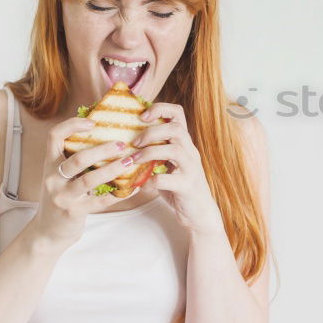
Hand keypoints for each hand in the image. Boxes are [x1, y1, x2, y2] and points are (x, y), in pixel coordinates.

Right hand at [30, 117, 132, 247]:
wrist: (46, 232)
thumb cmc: (61, 196)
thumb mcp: (61, 175)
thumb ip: (75, 159)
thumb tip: (105, 134)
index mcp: (50, 163)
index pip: (54, 136)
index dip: (72, 125)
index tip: (93, 122)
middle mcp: (53, 178)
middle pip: (78, 158)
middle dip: (103, 149)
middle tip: (123, 144)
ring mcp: (62, 196)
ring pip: (89, 179)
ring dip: (113, 169)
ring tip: (131, 161)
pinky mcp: (74, 212)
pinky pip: (101, 200)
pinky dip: (120, 192)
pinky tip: (135, 186)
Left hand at [130, 102, 222, 235]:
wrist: (199, 213)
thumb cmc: (178, 188)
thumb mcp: (168, 165)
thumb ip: (154, 153)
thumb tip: (123, 142)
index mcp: (184, 143)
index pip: (178, 113)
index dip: (159, 108)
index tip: (141, 116)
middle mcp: (190, 152)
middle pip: (176, 128)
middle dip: (151, 132)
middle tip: (134, 142)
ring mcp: (191, 169)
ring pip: (174, 150)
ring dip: (149, 153)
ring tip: (134, 160)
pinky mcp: (187, 186)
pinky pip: (167, 179)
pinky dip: (150, 180)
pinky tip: (141, 185)